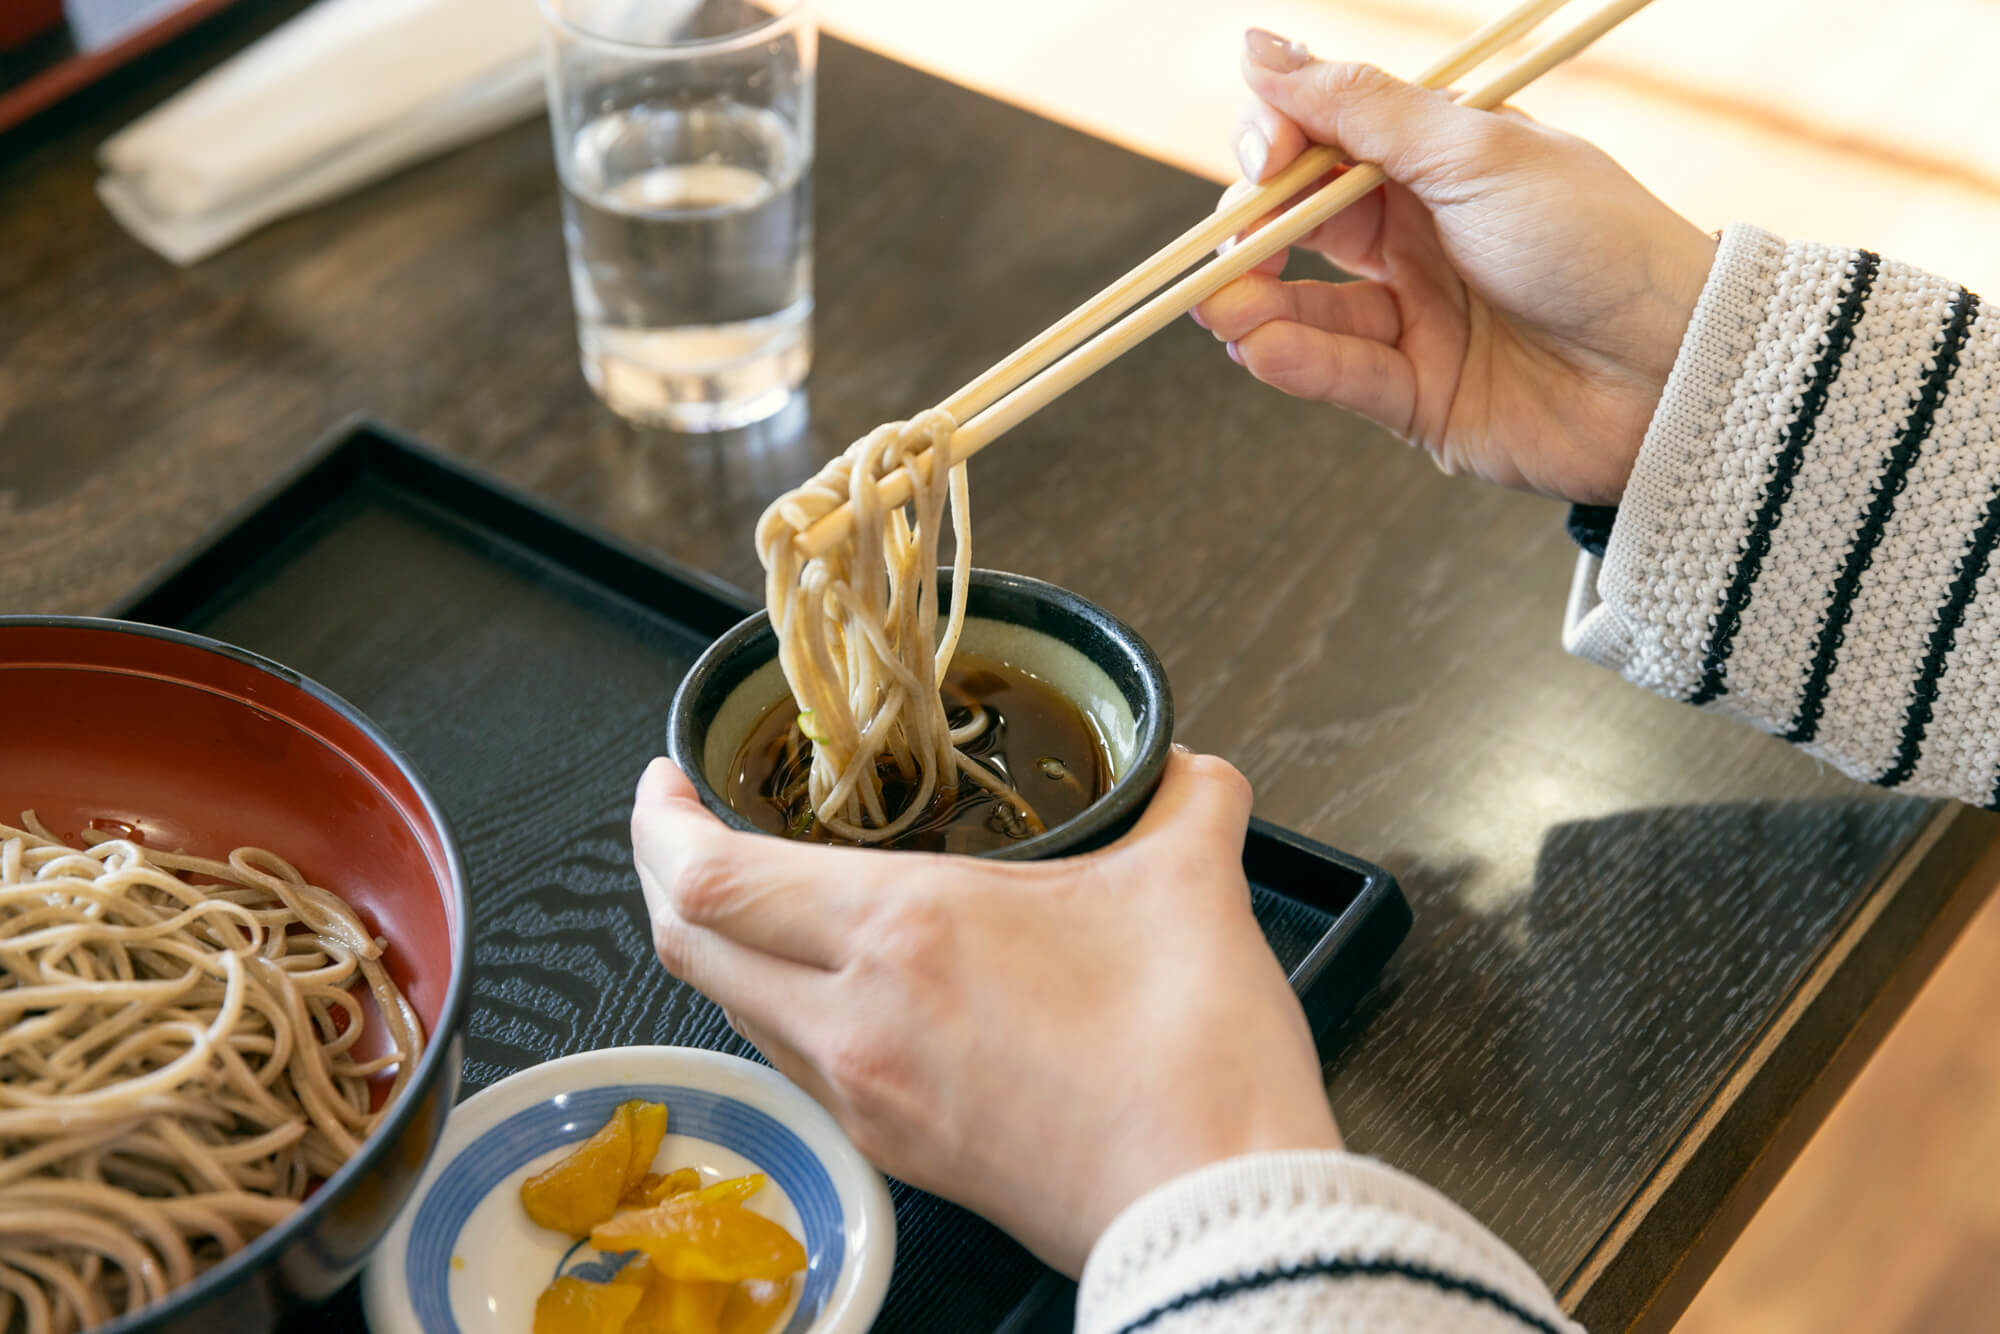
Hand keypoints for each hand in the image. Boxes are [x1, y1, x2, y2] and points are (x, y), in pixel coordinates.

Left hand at [630, 749, 1340, 1274]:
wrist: (1213, 1210)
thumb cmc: (1192, 1062)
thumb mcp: (1191, 885)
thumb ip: (1183, 799)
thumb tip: (1185, 771)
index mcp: (903, 932)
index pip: (713, 876)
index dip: (661, 819)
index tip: (669, 777)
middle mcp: (856, 1021)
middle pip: (687, 943)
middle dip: (662, 871)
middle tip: (684, 821)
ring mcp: (866, 1099)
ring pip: (732, 1008)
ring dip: (717, 943)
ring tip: (751, 894)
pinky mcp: (897, 1153)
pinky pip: (793, 1063)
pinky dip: (774, 1006)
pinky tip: (826, 983)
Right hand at [1194, 29, 1717, 505]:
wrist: (1675, 366)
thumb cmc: (1596, 240)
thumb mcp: (1475, 153)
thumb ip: (1360, 107)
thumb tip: (1255, 45)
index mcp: (1433, 165)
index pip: (1317, 144)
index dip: (1272, 148)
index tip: (1263, 161)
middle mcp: (1415, 238)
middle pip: (1293, 226)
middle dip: (1245, 235)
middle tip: (1227, 251)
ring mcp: (1414, 319)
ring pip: (1301, 306)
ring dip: (1250, 304)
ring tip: (1223, 309)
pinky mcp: (1416, 397)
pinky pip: (1338, 373)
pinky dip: (1294, 359)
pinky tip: (1262, 346)